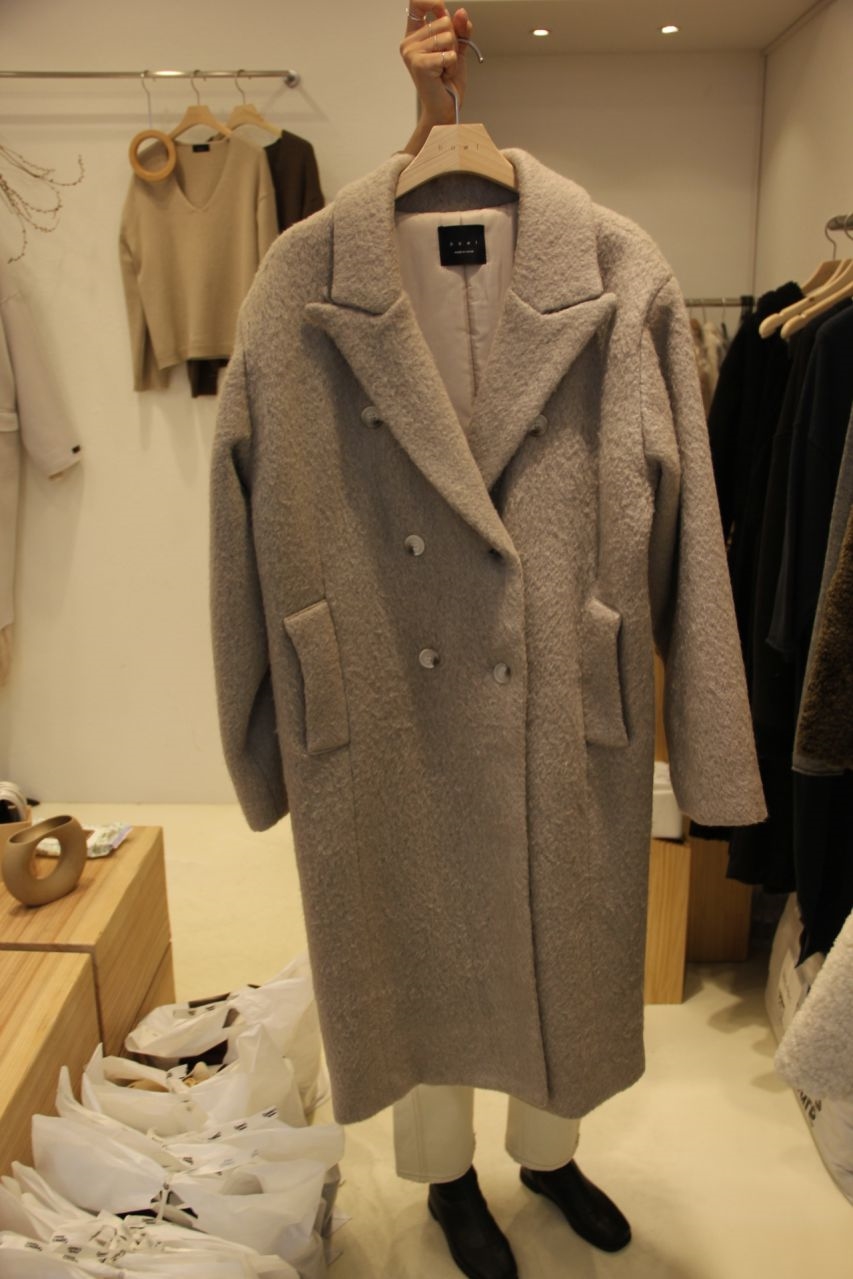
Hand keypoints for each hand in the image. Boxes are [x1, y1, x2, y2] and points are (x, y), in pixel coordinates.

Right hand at [401, 3, 472, 153]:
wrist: (445, 109)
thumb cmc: (448, 82)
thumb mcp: (457, 50)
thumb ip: (460, 29)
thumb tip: (460, 12)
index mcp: (414, 35)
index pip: (417, 3)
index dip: (432, 1)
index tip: (441, 7)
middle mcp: (409, 43)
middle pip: (443, 20)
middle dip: (453, 40)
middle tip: (446, 61)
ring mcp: (411, 53)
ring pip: (447, 36)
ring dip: (452, 55)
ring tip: (444, 70)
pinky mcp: (419, 64)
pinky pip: (448, 53)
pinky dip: (452, 65)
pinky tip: (443, 75)